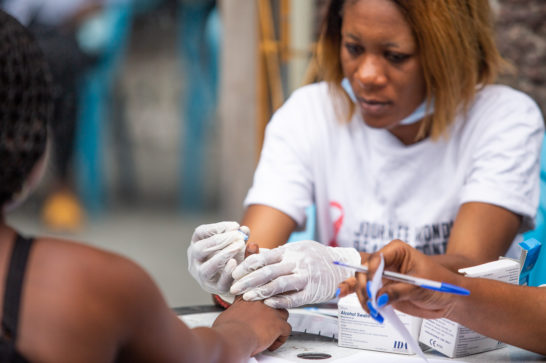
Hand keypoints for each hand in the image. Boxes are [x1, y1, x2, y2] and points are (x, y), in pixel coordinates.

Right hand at [187, 221, 247, 294]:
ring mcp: (201, 276)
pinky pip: (218, 282)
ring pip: (207, 268)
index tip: (235, 225)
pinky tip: (235, 262)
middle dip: (220, 241)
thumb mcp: (234, 243)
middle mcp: (194, 260)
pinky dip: (226, 272)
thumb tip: (244, 229)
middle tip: (238, 236)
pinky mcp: (213, 288)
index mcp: (196, 244)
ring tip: (239, 246)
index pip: (200, 232)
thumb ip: (239, 236)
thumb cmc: (231, 256)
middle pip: (200, 248)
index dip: (217, 227)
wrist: (233, 279)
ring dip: (224, 255)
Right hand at [213, 297, 291, 354]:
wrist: (233, 336)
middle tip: (266, 323)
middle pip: (273, 302)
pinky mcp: (278, 324)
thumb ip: (235, 310)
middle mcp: (262, 301)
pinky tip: (272, 345)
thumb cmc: (226, 328)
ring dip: (279, 323)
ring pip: (283, 314)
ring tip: (271, 333)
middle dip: (272, 312)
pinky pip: (287, 330)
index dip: (261, 303)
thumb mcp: (227, 312)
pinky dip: (281, 339)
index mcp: (249, 297)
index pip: (260, 293)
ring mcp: (272, 311)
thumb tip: (233, 316)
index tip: (259, 310)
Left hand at [230, 240, 360, 307]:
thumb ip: (275, 254)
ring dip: (260, 291)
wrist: (340, 265)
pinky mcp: (312, 292)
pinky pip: (294, 298)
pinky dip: (280, 301)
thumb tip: (252, 252)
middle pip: (268, 271)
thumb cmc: (314, 257)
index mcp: (290, 250)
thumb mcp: (295, 249)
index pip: (263, 257)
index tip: (234, 273)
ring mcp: (305, 277)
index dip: (247, 266)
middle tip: (234, 288)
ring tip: (247, 297)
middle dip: (248, 280)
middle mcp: (297, 262)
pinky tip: (268, 304)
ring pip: (279, 284)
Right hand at [356, 240, 462, 319]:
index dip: (371, 272)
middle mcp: (386, 262)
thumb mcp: (420, 286)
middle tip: (372, 302)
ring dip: (363, 297)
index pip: (376, 258)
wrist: (446, 297)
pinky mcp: (381, 290)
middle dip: (365, 287)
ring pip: (362, 283)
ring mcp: (382, 277)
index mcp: (396, 251)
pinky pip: (366, 294)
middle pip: (364, 271)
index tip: (371, 288)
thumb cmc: (439, 283)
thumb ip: (399, 291)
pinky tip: (360, 304)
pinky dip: (364, 301)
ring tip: (373, 311)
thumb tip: (379, 297)